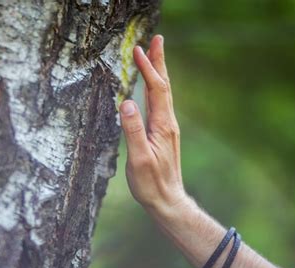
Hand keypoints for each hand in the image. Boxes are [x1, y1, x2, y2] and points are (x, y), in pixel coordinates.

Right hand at [119, 35, 186, 216]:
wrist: (167, 200)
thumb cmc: (151, 183)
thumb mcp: (139, 158)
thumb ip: (133, 130)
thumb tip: (126, 102)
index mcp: (162, 125)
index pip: (156, 89)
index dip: (148, 68)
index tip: (138, 49)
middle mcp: (168, 123)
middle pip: (164, 86)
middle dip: (159, 62)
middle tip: (156, 40)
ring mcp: (167, 128)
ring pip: (163, 94)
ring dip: (159, 73)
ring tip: (154, 56)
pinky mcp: (163, 134)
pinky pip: (160, 104)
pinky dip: (156, 88)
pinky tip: (152, 88)